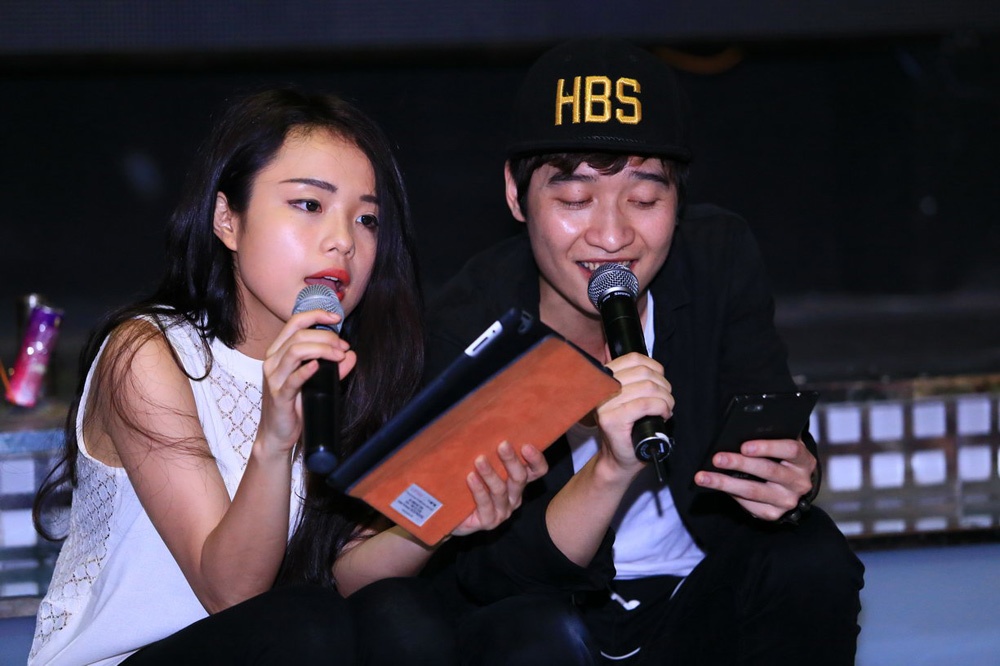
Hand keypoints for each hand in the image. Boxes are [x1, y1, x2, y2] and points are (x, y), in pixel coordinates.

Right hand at [257, 309, 356, 458]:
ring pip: (295, 351)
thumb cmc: (294, 405)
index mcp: (279, 352)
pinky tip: (319, 366)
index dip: (316, 315)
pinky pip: (292, 379)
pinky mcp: (278, 396)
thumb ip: (333, 368)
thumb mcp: (316, 382)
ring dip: (322, 349)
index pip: (295, 323)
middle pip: (298, 335)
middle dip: (326, 336)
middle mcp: (273, 361)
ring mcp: (273, 378)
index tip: (336, 318)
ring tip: (339, 355)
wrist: (278, 434)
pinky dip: (306, 370)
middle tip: (343, 346)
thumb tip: (351, 355)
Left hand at [451, 441, 547, 536]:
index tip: (526, 445)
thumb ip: (487, 450)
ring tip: (479, 460)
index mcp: (517, 481)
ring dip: (491, 474)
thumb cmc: (466, 483)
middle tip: (502, 445)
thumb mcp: (480, 465)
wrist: (448, 512)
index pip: (537, 471)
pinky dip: (479, 490)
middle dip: (511, 460)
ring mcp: (503, 511)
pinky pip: (485, 504)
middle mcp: (514, 496)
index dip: (536, 459)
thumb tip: (484, 421)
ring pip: (501, 490)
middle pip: (520, 478)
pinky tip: (470, 477)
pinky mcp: (488, 522)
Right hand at [594, 353, 674, 476]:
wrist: (618, 459)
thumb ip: (634, 379)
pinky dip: (661, 407)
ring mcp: (604, 405)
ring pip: (647, 388)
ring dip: (666, 398)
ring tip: (666, 409)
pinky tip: (664, 415)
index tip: (660, 383)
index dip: (654, 367)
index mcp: (604, 379)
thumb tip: (654, 368)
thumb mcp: (628, 397)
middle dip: (664, 385)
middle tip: (667, 401)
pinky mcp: (611, 420)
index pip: (633, 358)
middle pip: (643, 372)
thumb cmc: (629, 428)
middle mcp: (600, 389)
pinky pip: (644, 404)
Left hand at [694, 438, 816, 520]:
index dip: (767, 447)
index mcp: (804, 460)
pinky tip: (717, 486)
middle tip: (717, 458)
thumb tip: (739, 431)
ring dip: (725, 483)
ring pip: (753, 491)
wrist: (792, 485)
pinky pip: (749, 505)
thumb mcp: (783, 446)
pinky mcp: (774, 514)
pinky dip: (731, 494)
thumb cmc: (782, 459)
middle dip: (739, 463)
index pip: (790, 450)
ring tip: (703, 477)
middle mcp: (799, 482)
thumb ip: (770, 437)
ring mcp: (787, 501)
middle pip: (767, 471)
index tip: (744, 446)